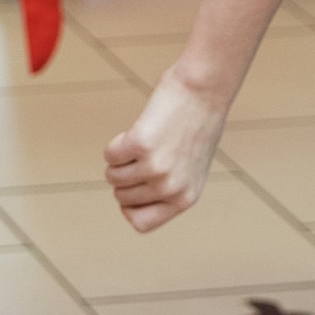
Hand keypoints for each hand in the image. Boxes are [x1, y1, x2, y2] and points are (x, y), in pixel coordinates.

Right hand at [104, 70, 228, 231]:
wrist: (204, 91)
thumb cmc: (195, 125)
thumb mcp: (189, 167)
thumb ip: (167, 187)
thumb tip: (127, 198)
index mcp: (185, 199)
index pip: (141, 223)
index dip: (129, 206)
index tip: (133, 187)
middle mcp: (171, 189)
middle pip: (122, 197)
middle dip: (124, 176)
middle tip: (142, 155)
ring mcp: (156, 169)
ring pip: (112, 176)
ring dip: (119, 159)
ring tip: (142, 140)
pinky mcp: (141, 145)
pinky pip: (110, 154)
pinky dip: (117, 142)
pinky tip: (140, 129)